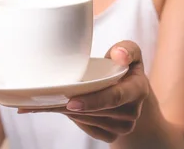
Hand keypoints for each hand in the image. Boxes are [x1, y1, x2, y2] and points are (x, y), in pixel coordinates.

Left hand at [18, 41, 149, 142]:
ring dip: (67, 111)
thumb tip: (119, 55)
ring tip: (49, 99)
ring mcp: (122, 127)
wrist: (129, 89)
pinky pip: (87, 129)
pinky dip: (73, 119)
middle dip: (70, 105)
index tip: (70, 102)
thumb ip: (126, 49)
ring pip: (88, 120)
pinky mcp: (111, 135)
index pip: (114, 97)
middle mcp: (132, 112)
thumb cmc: (124, 65)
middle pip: (96, 111)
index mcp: (138, 89)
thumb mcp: (130, 51)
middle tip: (45, 97)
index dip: (92, 101)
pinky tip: (61, 107)